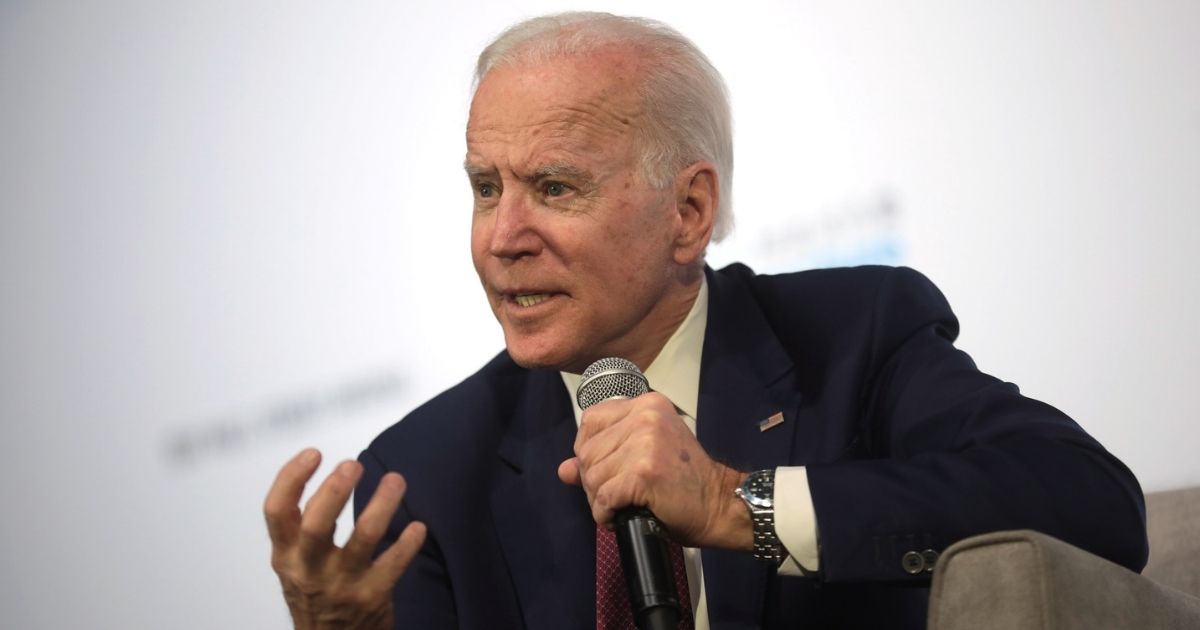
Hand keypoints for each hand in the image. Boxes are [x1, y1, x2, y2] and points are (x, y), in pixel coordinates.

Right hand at [264, 448, 426, 629]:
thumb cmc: (313, 592)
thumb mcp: (293, 562)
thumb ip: (300, 527)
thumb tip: (328, 474)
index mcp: (285, 554)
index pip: (276, 511)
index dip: (291, 478)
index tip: (314, 453)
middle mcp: (308, 569)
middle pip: (316, 524)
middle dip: (335, 490)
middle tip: (353, 464)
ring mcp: (341, 584)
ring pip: (363, 538)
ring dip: (382, 505)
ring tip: (395, 480)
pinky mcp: (371, 596)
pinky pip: (393, 565)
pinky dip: (407, 543)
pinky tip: (418, 526)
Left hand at [556, 392, 751, 549]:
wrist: (718, 503)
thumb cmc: (683, 482)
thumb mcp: (643, 457)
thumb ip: (603, 457)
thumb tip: (564, 470)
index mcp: (645, 404)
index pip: (590, 420)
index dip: (589, 451)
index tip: (607, 470)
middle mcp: (645, 416)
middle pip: (586, 451)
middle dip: (593, 481)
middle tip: (615, 495)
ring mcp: (645, 442)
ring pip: (592, 476)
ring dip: (599, 500)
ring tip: (620, 506)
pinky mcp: (644, 472)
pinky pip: (603, 497)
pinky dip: (606, 515)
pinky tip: (619, 517)